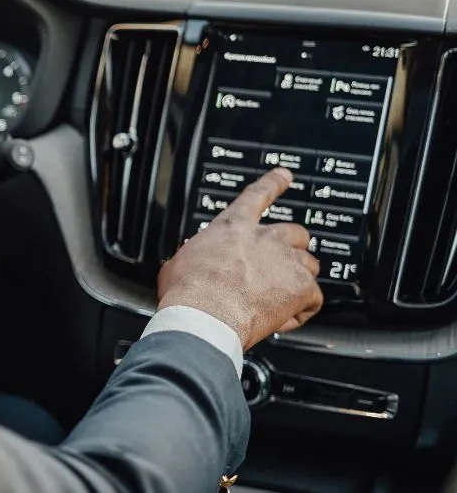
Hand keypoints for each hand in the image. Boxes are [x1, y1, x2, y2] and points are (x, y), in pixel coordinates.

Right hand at [158, 167, 322, 349]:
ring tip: (281, 296)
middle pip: (295, 232)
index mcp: (233, 227)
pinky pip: (313, 299)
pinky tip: (283, 317)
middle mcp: (265, 239)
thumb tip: (190, 259)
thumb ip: (195, 254)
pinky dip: (302, 310)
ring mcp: (287, 262)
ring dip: (299, 278)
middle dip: (291, 247)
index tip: (284, 175)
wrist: (204, 316)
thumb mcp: (180, 262)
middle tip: (279, 264)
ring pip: (310, 264)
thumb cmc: (187, 291)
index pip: (258, 195)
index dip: (273, 182)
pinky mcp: (301, 288)